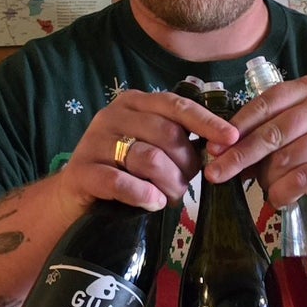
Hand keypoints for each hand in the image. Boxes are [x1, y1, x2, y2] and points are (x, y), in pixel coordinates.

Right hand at [61, 88, 239, 211]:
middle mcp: (113, 115)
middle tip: (186, 186)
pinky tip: (153, 203)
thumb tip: (221, 146)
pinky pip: (121, 181)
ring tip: (169, 198)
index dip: (206, 122)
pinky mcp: (82, 171)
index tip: (231, 138)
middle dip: (186, 165)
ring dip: (168, 184)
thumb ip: (177, 141)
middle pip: (166, 134)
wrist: (75, 200)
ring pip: (148, 157)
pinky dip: (143, 194)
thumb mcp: (151, 148)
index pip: (177, 105)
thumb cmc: (123, 173)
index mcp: (134, 103)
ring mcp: (94, 141)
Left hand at [203, 74, 306, 206]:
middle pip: (270, 134)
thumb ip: (268, 132)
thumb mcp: (301, 127)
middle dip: (239, 157)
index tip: (213, 148)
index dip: (235, 129)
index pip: (264, 105)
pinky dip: (283, 194)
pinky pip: (300, 180)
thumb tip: (222, 153)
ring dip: (267, 181)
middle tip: (216, 174)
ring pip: (283, 160)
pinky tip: (279, 200)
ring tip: (268, 188)